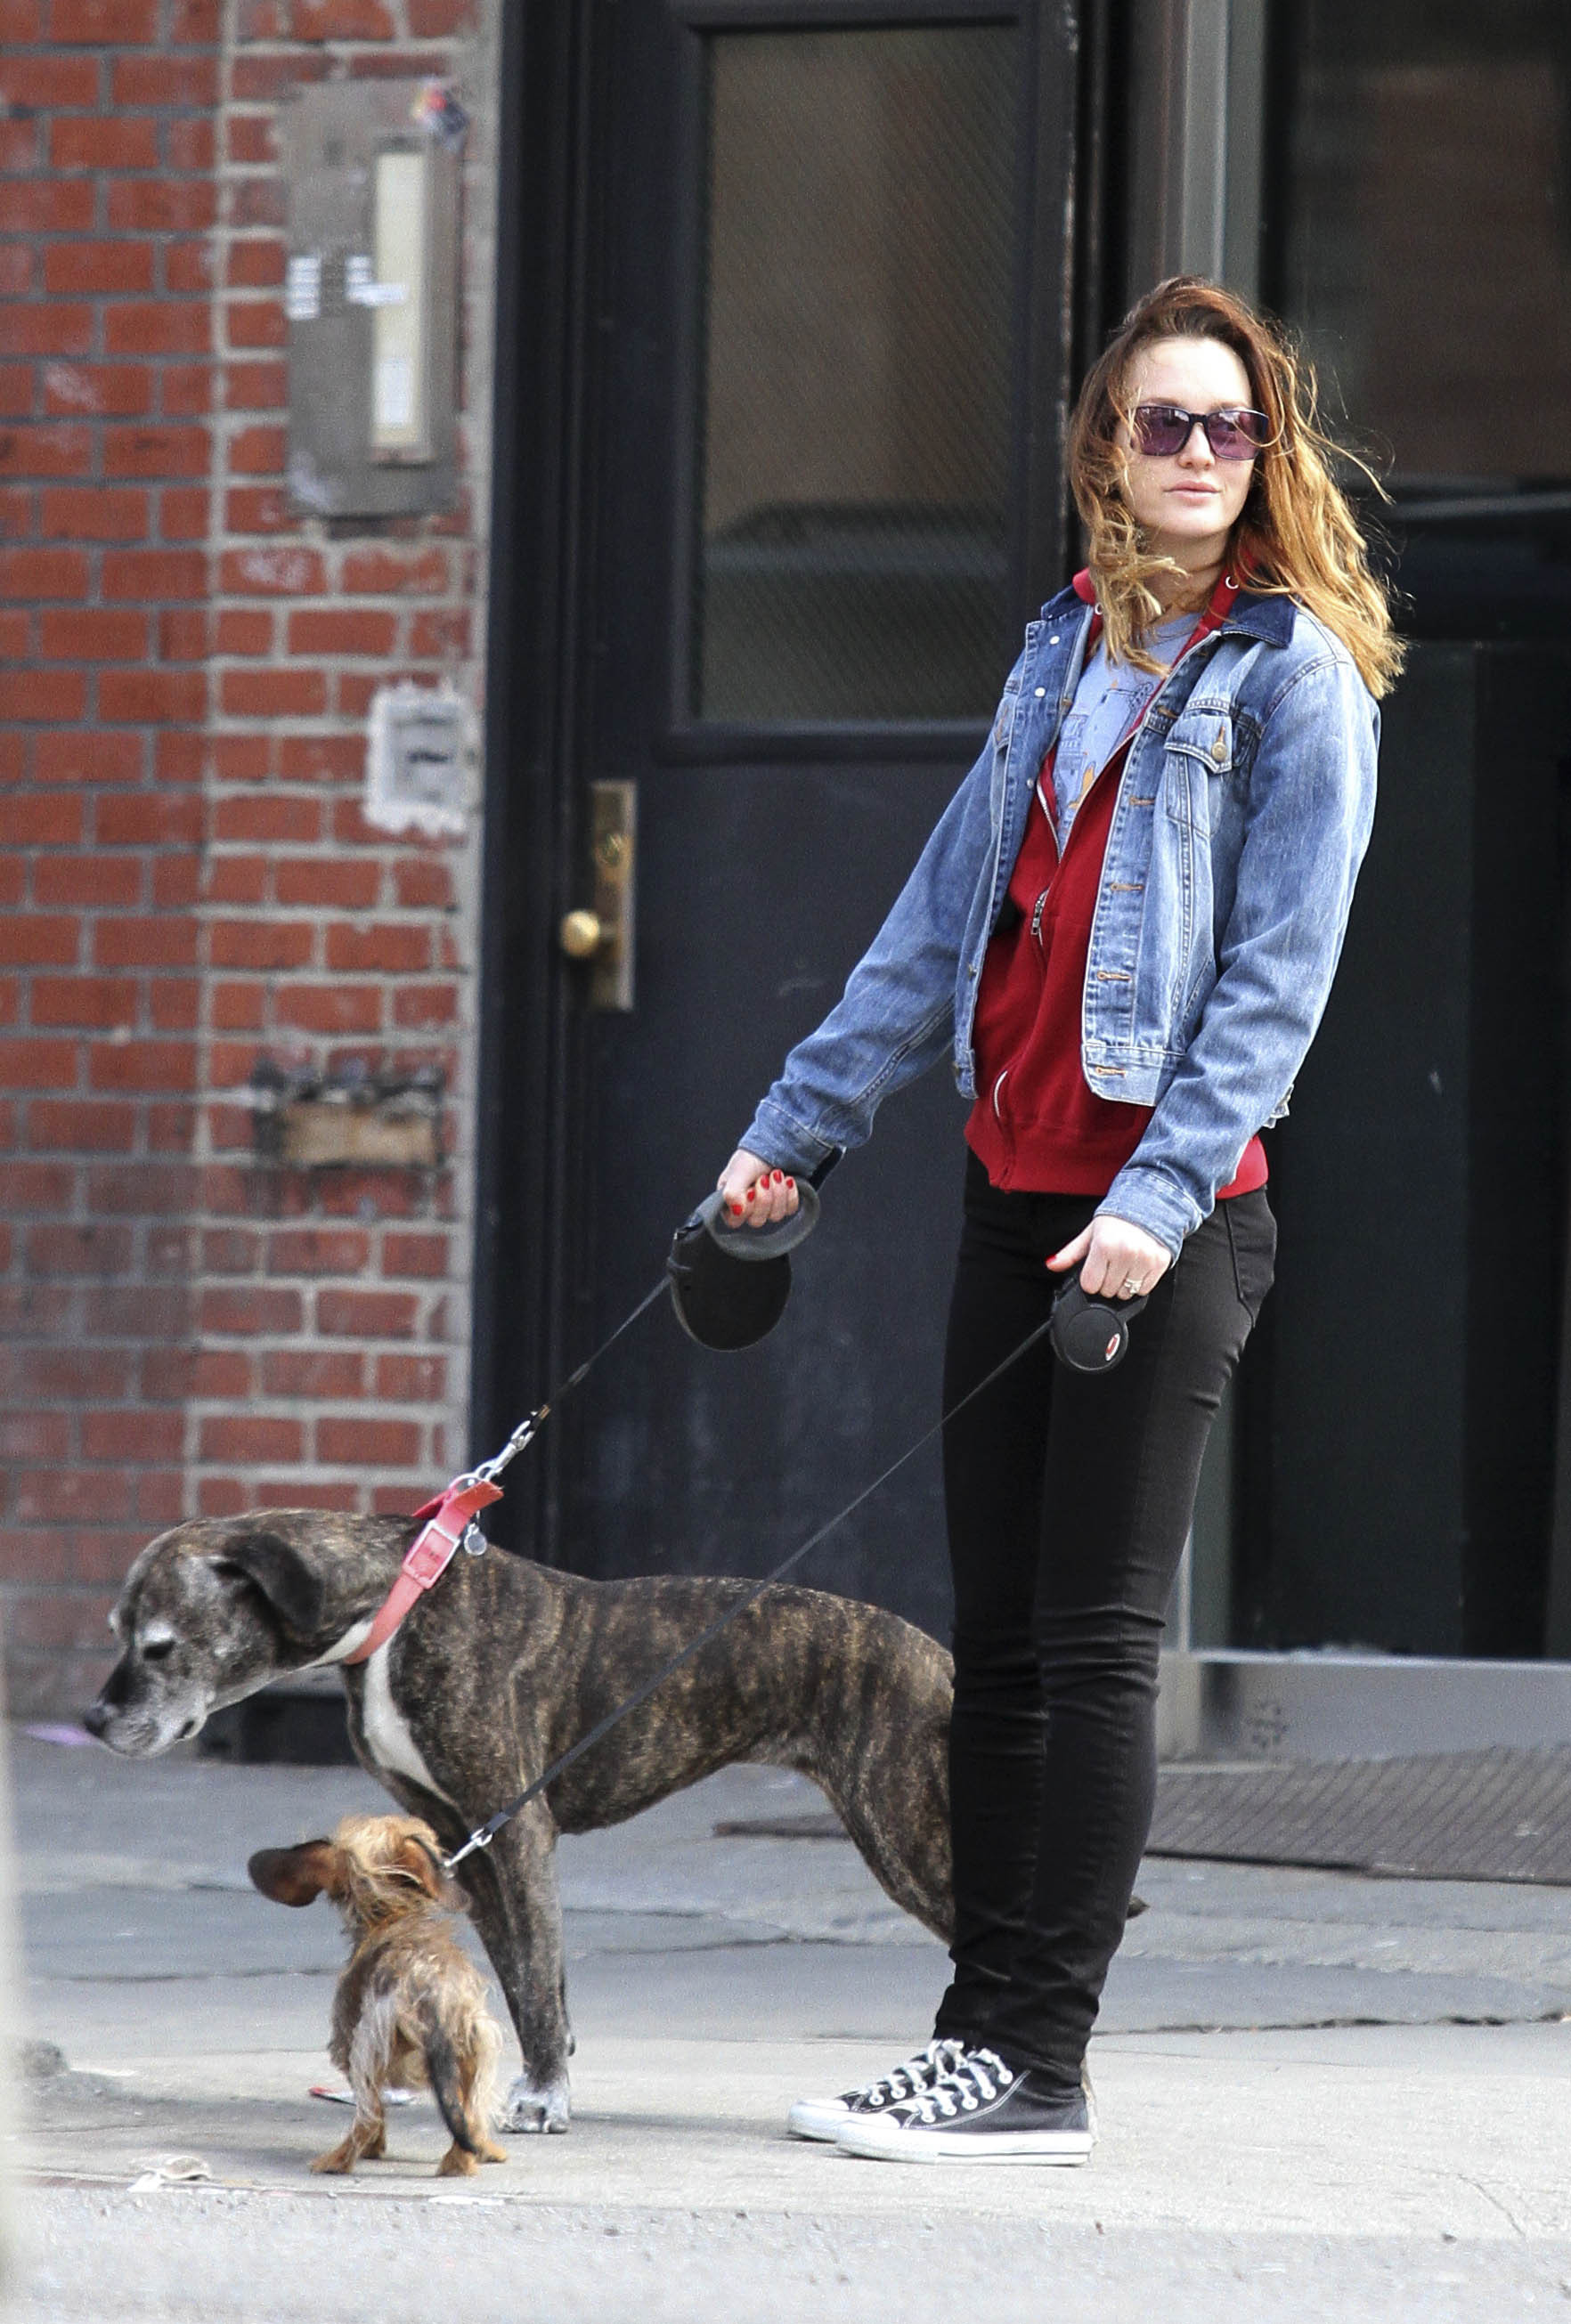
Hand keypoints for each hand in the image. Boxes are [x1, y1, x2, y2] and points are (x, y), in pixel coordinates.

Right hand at [716, 1148, 799, 1230]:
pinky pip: (790, 1210)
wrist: (777, 1143)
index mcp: (730, 1201)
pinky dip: (791, 1194)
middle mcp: (748, 1207)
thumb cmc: (752, 1156)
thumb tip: (737, 1210)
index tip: (750, 1190)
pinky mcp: (785, 1205)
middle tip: (764, 1179)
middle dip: (764, 1198)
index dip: (746, 1208)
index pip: (735, 1220)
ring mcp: (768, 1208)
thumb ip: (732, 1193)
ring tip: (776, 1174)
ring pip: (774, 1216)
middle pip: (756, 1220)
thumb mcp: (737, 1172)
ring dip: (778, 1193)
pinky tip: (788, 1179)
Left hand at [1047, 1213, 1170, 1300]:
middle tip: (1110, 1265)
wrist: (1148, 1206)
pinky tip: (1136, 1268)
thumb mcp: (1090, 1234)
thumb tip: (1052, 1265)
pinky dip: (1139, 1285)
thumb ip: (1069, 1253)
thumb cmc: (1116, 1221)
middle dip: (1106, 1282)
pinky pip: (1144, 1290)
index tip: (1095, 1270)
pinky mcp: (1159, 1263)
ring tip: (1123, 1266)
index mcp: (1104, 1245)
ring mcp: (1144, 1259)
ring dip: (1122, 1285)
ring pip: (1125, 1293)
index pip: (1090, 1285)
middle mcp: (1126, 1253)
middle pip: (1107, 1291)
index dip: (1090, 1280)